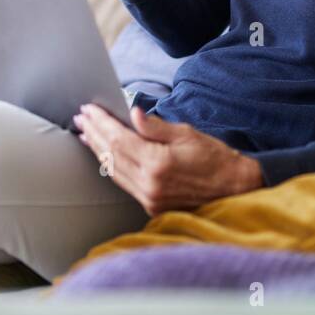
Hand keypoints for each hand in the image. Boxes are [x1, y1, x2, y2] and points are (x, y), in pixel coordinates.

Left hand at [73, 104, 264, 214]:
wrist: (234, 189)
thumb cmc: (215, 158)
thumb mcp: (186, 134)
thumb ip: (155, 127)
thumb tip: (132, 112)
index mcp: (157, 164)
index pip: (118, 140)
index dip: (101, 123)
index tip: (89, 109)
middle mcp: (149, 184)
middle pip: (111, 155)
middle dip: (93, 134)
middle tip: (80, 117)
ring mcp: (149, 198)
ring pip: (113, 171)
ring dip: (97, 150)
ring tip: (85, 133)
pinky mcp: (151, 205)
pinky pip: (123, 182)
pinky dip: (110, 166)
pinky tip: (103, 154)